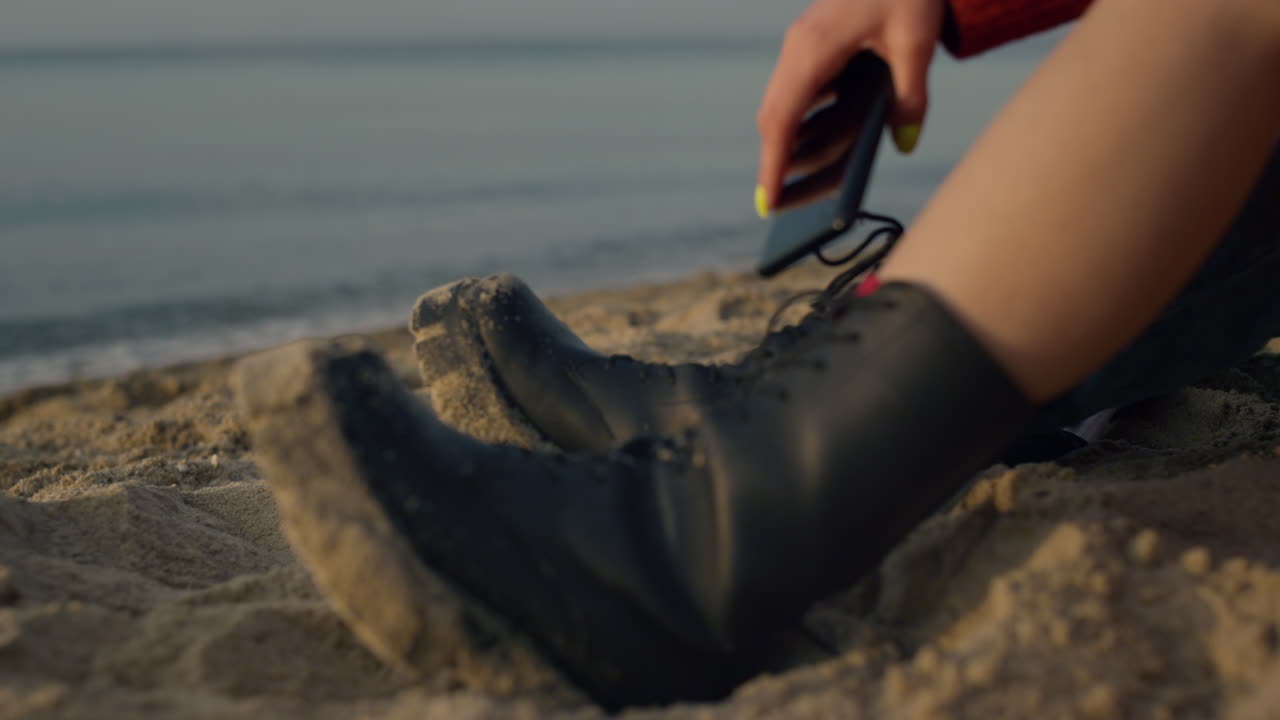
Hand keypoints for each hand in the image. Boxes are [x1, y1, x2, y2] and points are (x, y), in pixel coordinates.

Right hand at [755, 0, 944, 215]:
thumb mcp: (917, 42)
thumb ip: (910, 96)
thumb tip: (902, 142)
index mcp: (815, 48)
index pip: (782, 118)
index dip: (772, 163)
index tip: (767, 200)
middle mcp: (799, 47)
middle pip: (774, 115)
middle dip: (777, 160)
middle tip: (779, 202)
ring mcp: (802, 43)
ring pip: (782, 102)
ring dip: (788, 140)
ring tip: (798, 179)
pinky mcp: (814, 40)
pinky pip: (797, 89)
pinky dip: (801, 119)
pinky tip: (818, 139)